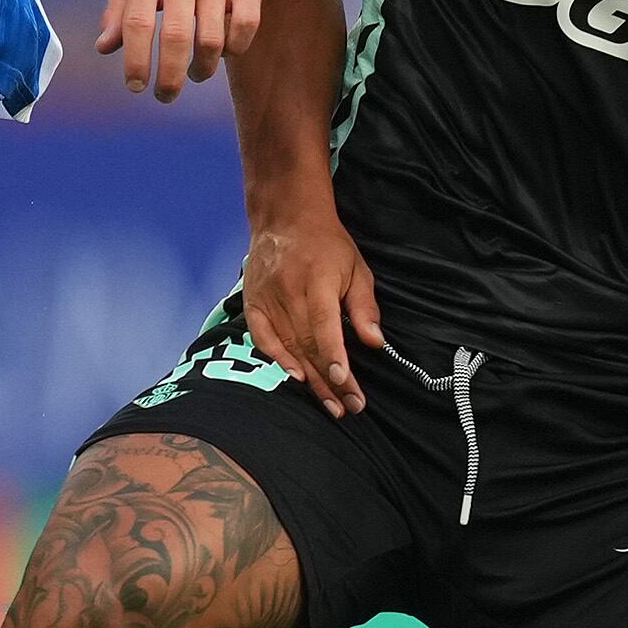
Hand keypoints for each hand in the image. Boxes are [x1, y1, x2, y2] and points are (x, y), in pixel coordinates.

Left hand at [97, 0, 264, 99]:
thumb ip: (118, 10)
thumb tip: (104, 48)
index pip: (137, 22)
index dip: (135, 60)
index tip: (136, 86)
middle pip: (176, 37)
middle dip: (170, 76)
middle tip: (165, 96)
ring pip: (213, 38)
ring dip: (203, 68)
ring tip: (195, 75)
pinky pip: (246, 26)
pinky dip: (235, 48)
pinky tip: (224, 52)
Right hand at [238, 198, 379, 416]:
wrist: (285, 218)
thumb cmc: (327, 245)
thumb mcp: (357, 268)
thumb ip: (364, 307)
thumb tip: (375, 342)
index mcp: (317, 280)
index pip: (324, 326)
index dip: (334, 358)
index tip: (346, 385)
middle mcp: (288, 291)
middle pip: (308, 344)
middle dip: (329, 381)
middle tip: (348, 408)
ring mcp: (267, 298)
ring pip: (288, 347)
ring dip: (310, 379)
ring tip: (330, 404)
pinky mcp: (252, 303)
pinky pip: (263, 338)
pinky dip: (277, 359)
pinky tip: (295, 378)